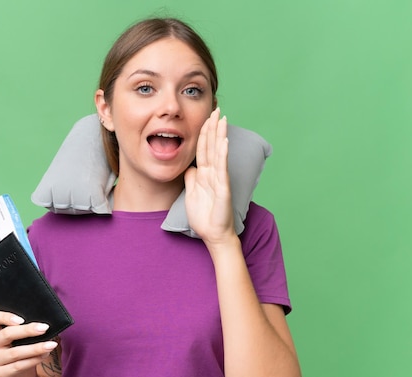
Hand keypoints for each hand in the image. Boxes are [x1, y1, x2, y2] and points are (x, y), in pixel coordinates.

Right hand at [0, 309, 57, 376]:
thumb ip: (26, 327)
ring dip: (36, 348)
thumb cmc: (23, 349)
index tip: (22, 319)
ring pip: (15, 352)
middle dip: (27, 330)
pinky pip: (19, 365)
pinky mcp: (1, 373)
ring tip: (51, 345)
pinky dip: (34, 359)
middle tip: (44, 328)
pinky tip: (44, 355)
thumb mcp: (22, 337)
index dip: (4, 317)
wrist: (24, 376)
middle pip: (6, 334)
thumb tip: (43, 322)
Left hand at [184, 108, 234, 244]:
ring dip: (219, 134)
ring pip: (218, 152)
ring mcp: (219, 179)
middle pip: (212, 145)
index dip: (203, 132)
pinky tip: (223, 140)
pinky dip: (222, 153)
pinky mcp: (223, 187)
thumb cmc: (204, 216)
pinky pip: (221, 167)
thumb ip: (190, 178)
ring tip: (221, 118)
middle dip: (213, 127)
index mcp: (204, 173)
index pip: (203, 148)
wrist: (213, 234)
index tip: (205, 117)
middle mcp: (213, 173)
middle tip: (216, 108)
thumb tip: (188, 165)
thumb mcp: (191, 192)